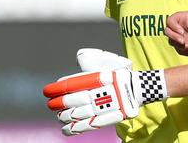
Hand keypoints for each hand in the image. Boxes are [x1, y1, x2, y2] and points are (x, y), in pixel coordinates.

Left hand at [42, 49, 167, 135]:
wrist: (139, 87)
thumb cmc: (119, 73)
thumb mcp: (107, 62)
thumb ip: (91, 61)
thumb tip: (78, 58)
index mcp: (102, 76)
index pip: (76, 82)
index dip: (60, 87)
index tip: (48, 90)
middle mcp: (105, 91)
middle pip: (77, 99)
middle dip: (60, 103)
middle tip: (50, 104)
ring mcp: (108, 105)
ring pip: (82, 113)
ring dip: (66, 115)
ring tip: (58, 115)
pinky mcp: (112, 117)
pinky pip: (91, 125)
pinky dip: (76, 128)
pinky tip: (65, 128)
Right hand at [166, 11, 187, 54]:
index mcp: (178, 18)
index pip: (170, 21)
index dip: (174, 27)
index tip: (182, 32)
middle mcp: (175, 27)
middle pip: (167, 32)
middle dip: (174, 38)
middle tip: (183, 42)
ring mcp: (176, 37)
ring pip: (172, 42)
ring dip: (180, 46)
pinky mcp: (179, 45)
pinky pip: (178, 50)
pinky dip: (184, 51)